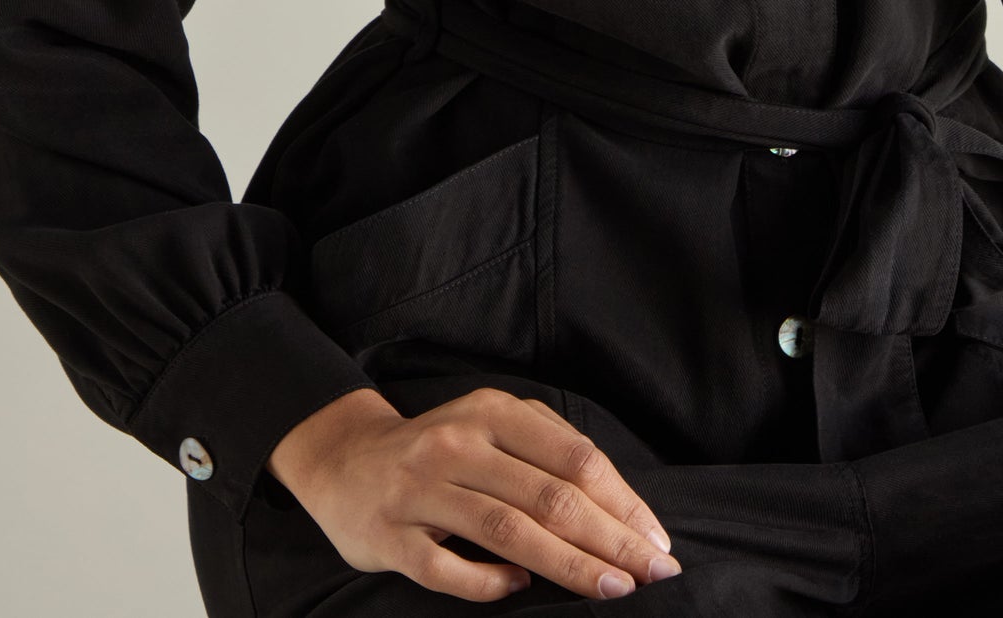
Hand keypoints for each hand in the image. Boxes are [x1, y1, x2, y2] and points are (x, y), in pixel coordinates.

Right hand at [266, 384, 680, 601]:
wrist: (345, 461)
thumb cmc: (442, 450)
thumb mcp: (492, 427)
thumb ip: (547, 452)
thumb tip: (619, 510)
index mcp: (492, 411)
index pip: (574, 458)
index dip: (623, 501)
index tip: (658, 542)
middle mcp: (458, 444)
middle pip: (549, 497)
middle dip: (610, 540)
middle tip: (653, 574)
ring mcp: (421, 490)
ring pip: (508, 532)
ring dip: (568, 565)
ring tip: (612, 590)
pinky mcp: (390, 536)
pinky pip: (447, 569)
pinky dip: (490, 583)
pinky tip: (520, 590)